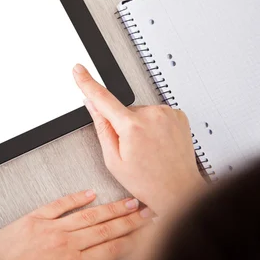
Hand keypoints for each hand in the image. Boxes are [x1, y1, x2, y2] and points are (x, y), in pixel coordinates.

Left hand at [0, 190, 151, 259]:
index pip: (113, 248)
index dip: (134, 238)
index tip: (147, 231)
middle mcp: (66, 244)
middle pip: (107, 229)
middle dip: (131, 220)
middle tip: (148, 211)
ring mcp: (50, 228)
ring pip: (89, 215)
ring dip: (112, 207)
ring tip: (129, 201)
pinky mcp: (33, 218)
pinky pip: (59, 205)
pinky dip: (76, 198)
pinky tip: (90, 193)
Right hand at [73, 64, 204, 215]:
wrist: (180, 190)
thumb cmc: (148, 181)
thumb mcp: (113, 160)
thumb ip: (101, 128)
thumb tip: (93, 106)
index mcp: (132, 126)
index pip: (102, 98)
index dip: (87, 82)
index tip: (79, 69)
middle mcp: (152, 115)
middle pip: (123, 110)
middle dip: (121, 125)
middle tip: (131, 150)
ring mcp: (167, 113)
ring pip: (139, 113)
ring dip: (138, 126)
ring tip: (148, 149)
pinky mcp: (178, 114)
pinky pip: (155, 114)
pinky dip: (152, 126)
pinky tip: (157, 143)